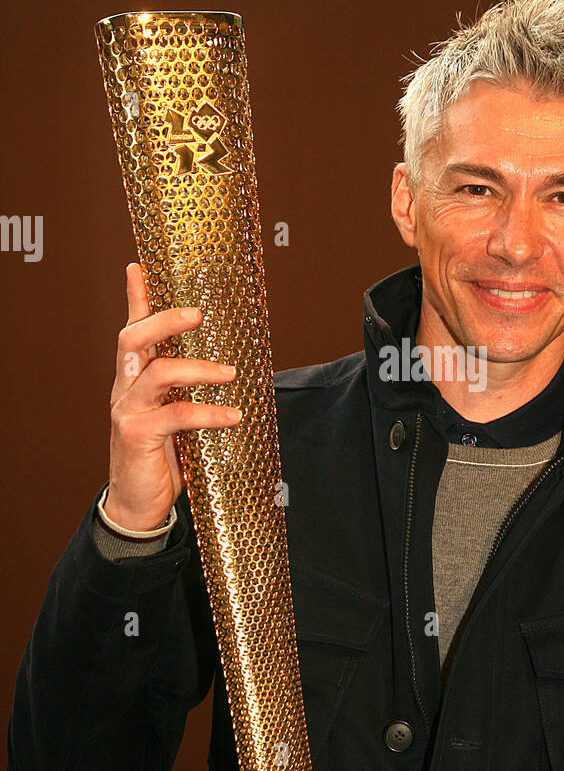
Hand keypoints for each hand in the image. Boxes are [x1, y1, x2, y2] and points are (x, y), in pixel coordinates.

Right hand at [103, 262, 239, 530]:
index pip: (132, 330)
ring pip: (158, 372)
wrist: (138, 504)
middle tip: (198, 314)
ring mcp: (127, 411)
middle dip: (165, 319)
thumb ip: (187, 392)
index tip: (139, 266)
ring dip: (199, 368)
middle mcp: (124, 389)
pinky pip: (176, 414)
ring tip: (230, 374)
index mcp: (133, 379)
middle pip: (134, 338)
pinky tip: (232, 416)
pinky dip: (209, 413)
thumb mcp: (174, 416)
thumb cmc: (160, 457)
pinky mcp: (137, 434)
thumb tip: (226, 371)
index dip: (135, 298)